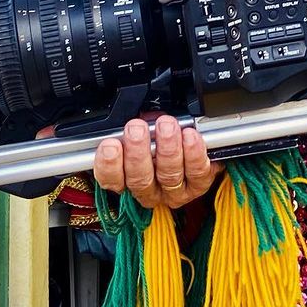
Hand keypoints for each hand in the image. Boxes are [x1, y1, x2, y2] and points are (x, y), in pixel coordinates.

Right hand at [92, 115, 223, 208]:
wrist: (195, 151)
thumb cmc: (161, 138)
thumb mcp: (142, 128)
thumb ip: (136, 126)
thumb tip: (137, 114)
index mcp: (127, 178)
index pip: (111, 179)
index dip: (108, 165)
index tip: (110, 144)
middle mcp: (148, 190)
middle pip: (139, 178)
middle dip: (137, 152)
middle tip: (136, 129)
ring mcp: (173, 191)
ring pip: (168, 174)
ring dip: (167, 149)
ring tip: (166, 126)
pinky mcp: (197, 185)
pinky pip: (196, 172)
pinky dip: (193, 153)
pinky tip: (190, 136)